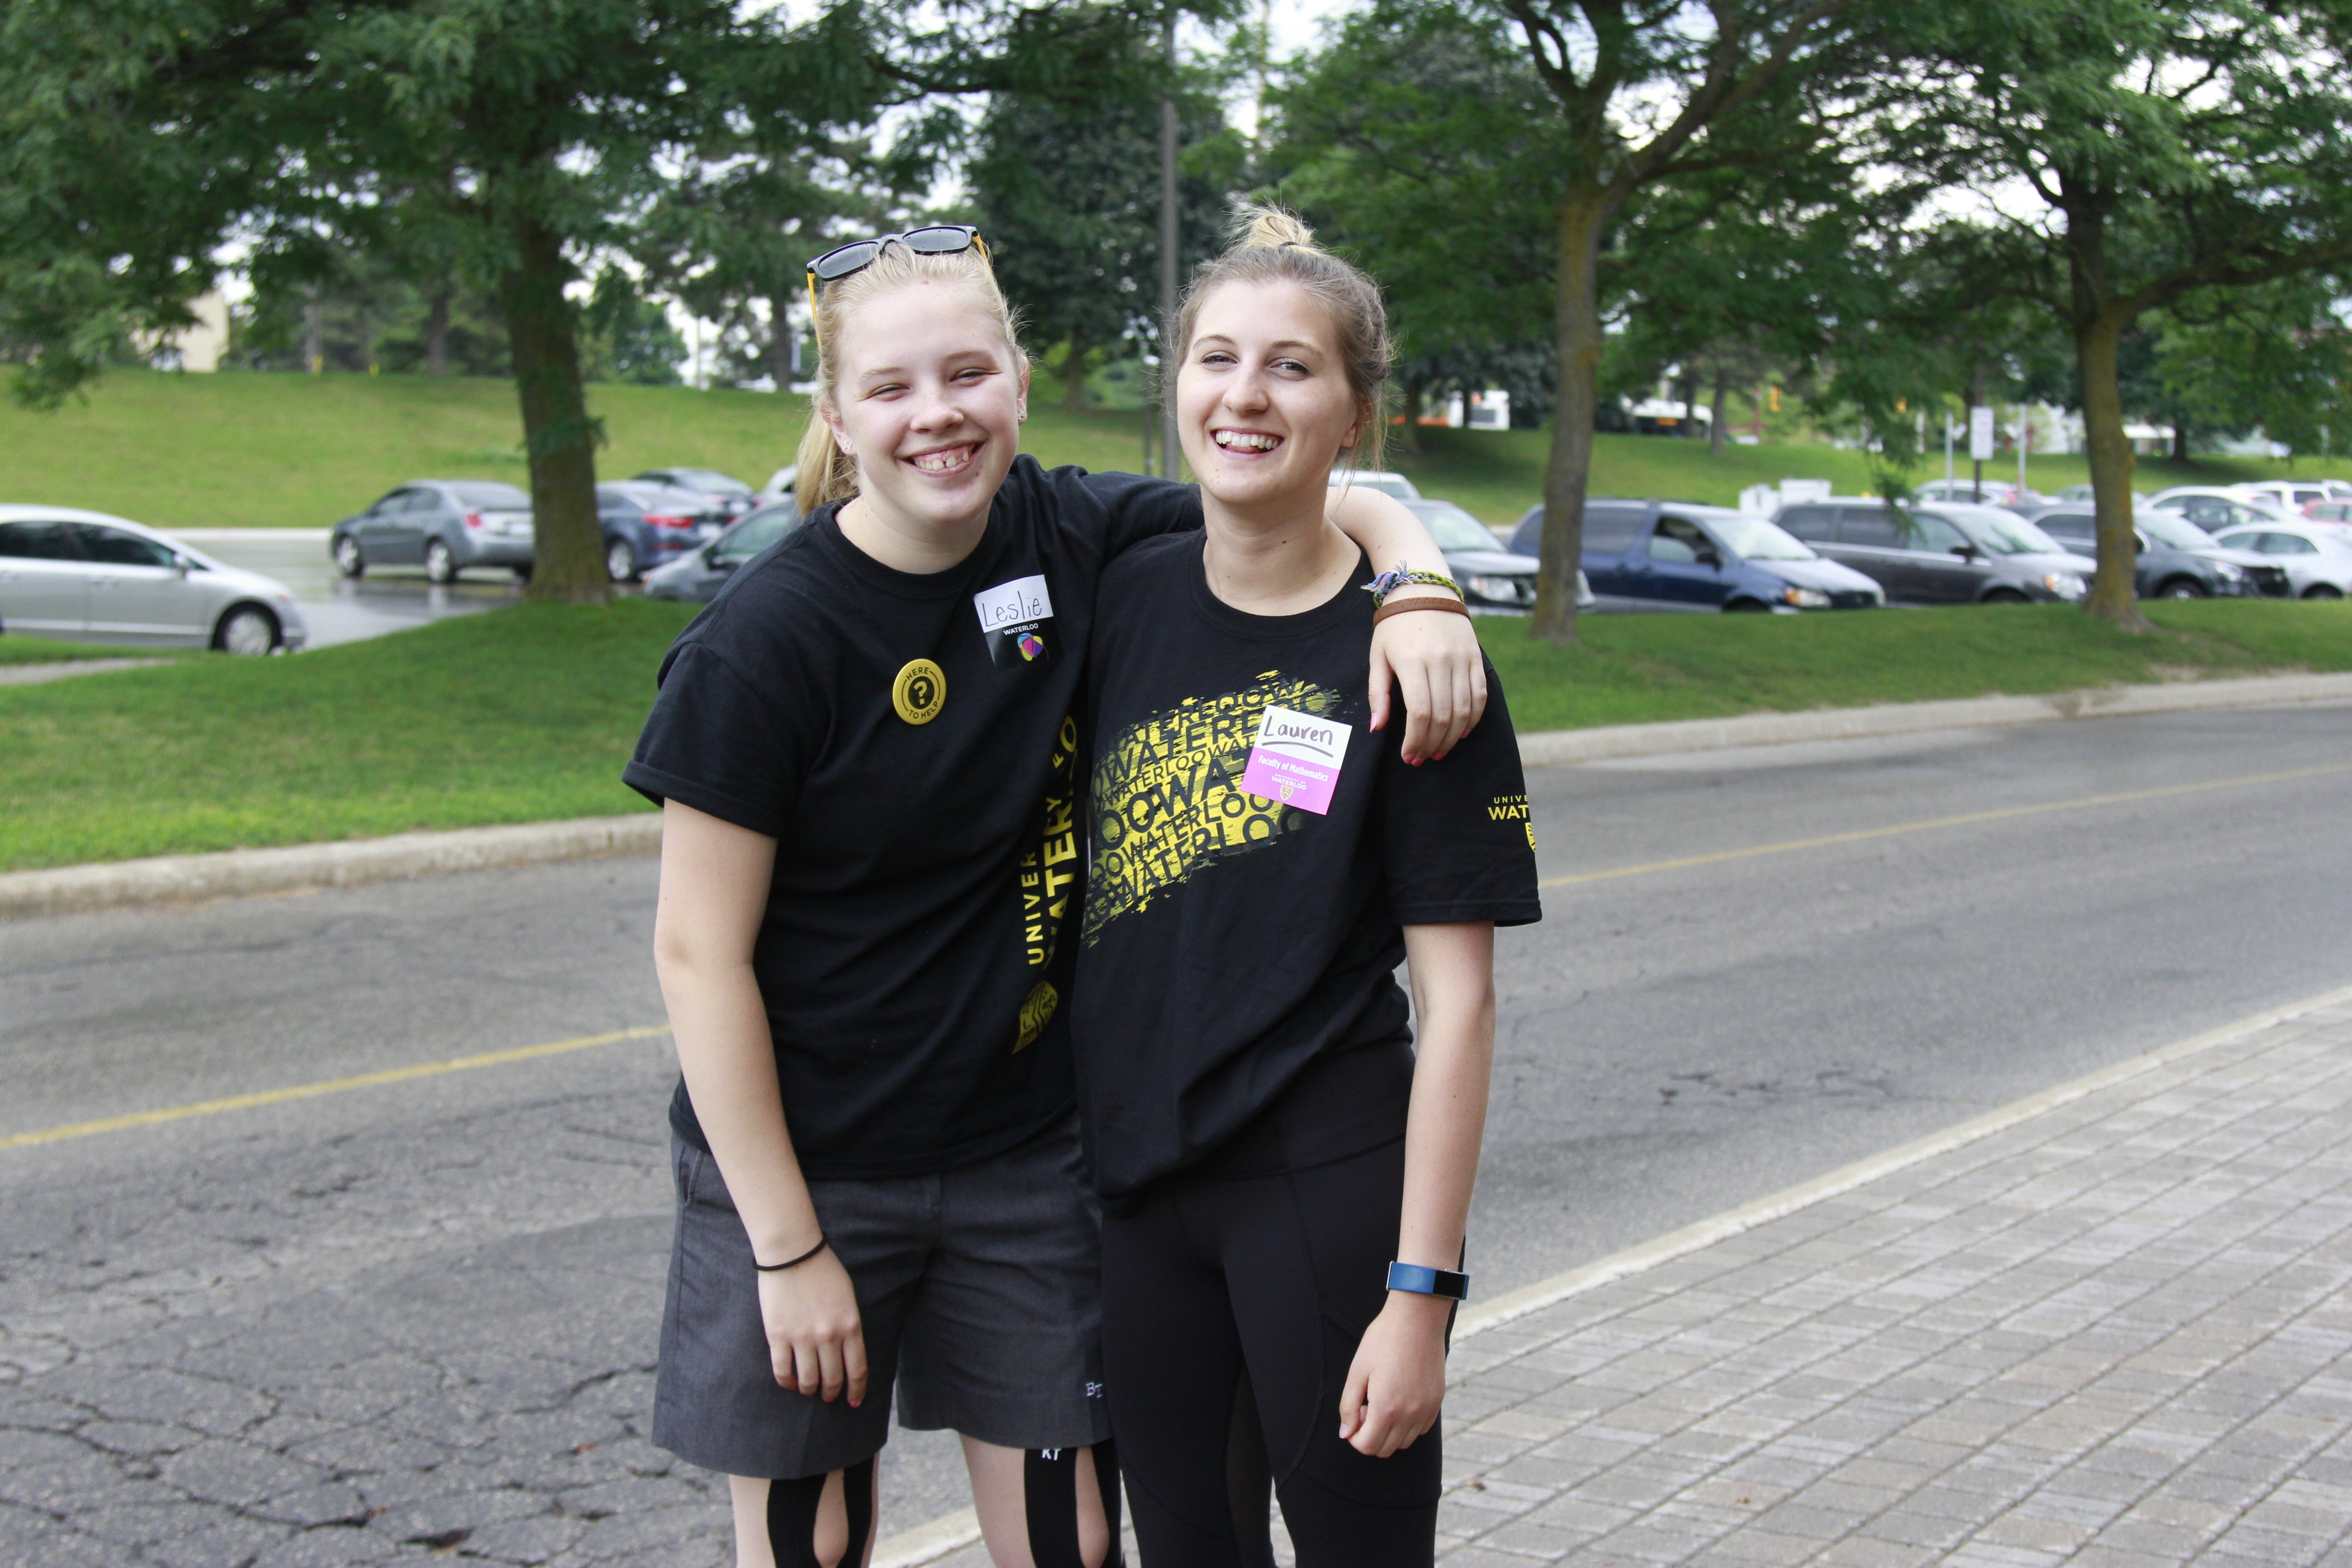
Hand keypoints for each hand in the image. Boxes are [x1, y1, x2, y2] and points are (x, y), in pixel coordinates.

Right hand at [758, 1248, 868, 1406]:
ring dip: (810, 1390)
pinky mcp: (778, 1336)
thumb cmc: (823, 1270)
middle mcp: (828, 1336)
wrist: (793, 1252)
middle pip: (833, 1379)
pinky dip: (787, 1382)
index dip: (856, 1390)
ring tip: (809, 1390)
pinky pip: (782, 1370)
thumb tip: (846, 1352)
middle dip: (831, 1393)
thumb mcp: (848, 1297)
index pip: (857, 1370)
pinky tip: (790, 1382)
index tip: (854, 1401)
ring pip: (808, 1380)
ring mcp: (802, 1338)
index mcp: (850, 1326)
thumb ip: (849, 1325)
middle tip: (828, 1397)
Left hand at [1337, 1292, 1451, 1456]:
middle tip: (1365, 1408)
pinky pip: (1421, 1428)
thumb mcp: (1357, 1371)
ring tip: (1382, 1403)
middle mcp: (1409, 1415)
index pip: (1368, 1446)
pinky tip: (1400, 1402)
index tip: (1353, 1417)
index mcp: (1386, 1409)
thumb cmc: (1383, 1340)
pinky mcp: (1437, 1401)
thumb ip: (1348, 1406)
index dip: (1354, 1438)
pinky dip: (1408, 1425)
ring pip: (1405, 1442)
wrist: (1417, 1318)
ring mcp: (1426, 1409)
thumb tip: (1346, 1433)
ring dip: (1389, 1432)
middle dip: (1370, 1436)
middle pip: (1386, 1449)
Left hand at [1367, 598, 1485, 764]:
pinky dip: (1473, 718)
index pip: (1420, 713)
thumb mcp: (1378, 657)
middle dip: (1432, 744)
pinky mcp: (1475, 656)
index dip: (1415, 741)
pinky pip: (1480, 695)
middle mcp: (1440, 661)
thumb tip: (1377, 728)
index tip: (1408, 755)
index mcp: (1412, 662)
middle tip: (1422, 758)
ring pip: (1464, 710)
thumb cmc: (1394, 626)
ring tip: (1439, 750)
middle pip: (1443, 716)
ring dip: (1452, 737)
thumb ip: (1378, 694)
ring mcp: (1461, 658)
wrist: (1423, 589)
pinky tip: (1462, 732)